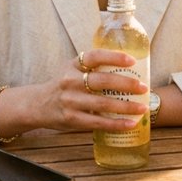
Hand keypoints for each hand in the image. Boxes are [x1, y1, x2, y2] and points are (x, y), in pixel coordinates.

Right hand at [19, 49, 148, 133]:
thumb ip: (92, 68)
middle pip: (102, 81)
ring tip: (142, 108)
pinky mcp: (72, 119)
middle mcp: (70, 81)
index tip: (132, 61)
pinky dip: (116, 124)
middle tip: (144, 87)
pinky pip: (98, 123)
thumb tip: (128, 70)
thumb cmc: (62, 85)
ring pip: (103, 104)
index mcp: (72, 65)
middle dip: (126, 84)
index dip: (114, 57)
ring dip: (126, 107)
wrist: (37, 104)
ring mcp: (70, 101)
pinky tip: (131, 124)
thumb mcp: (71, 70)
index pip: (94, 57)